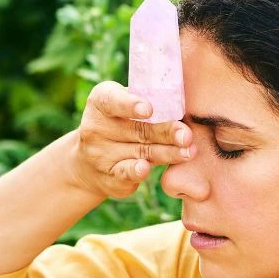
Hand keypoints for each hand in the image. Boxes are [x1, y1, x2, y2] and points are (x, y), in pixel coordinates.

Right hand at [67, 81, 194, 198]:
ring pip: (140, 152)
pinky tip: (146, 169)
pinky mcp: (108, 177)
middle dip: (165, 132)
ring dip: (167, 153)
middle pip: (137, 129)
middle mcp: (96, 127)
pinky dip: (135, 171)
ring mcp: (100, 154)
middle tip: (186, 134)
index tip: (149, 109)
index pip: (113, 100)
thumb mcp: (124, 106)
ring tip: (188, 152)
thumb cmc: (119, 124)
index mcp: (101, 102)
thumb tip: (181, 102)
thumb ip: (147, 101)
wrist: (90, 163)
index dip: (130, 105)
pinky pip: (123, 173)